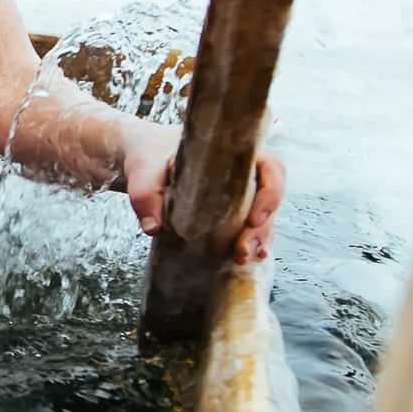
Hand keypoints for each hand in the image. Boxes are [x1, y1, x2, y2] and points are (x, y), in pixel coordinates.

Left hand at [120, 121, 285, 264]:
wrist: (141, 158)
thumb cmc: (148, 157)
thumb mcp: (143, 172)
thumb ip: (146, 196)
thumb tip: (154, 227)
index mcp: (232, 152)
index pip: (271, 167)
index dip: (271, 194)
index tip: (254, 218)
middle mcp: (242, 172)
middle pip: (269, 198)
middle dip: (262, 228)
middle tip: (242, 249)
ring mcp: (238, 192)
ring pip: (261, 217)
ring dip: (256, 239)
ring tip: (241, 258)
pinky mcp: (228, 211)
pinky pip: (247, 227)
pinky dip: (248, 242)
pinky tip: (243, 259)